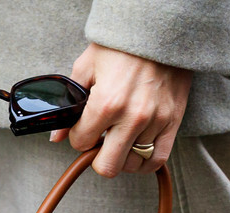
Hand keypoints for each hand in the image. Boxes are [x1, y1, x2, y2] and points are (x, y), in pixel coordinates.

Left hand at [48, 43, 191, 176]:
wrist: (159, 30)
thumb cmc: (121, 45)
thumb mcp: (86, 67)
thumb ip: (69, 101)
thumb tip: (56, 135)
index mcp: (107, 103)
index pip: (81, 143)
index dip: (78, 137)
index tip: (83, 127)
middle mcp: (132, 117)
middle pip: (106, 166)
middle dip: (96, 156)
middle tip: (98, 140)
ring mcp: (155, 121)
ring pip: (131, 164)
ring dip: (120, 156)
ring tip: (117, 140)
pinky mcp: (173, 121)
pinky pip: (157, 159)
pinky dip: (143, 163)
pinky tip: (135, 152)